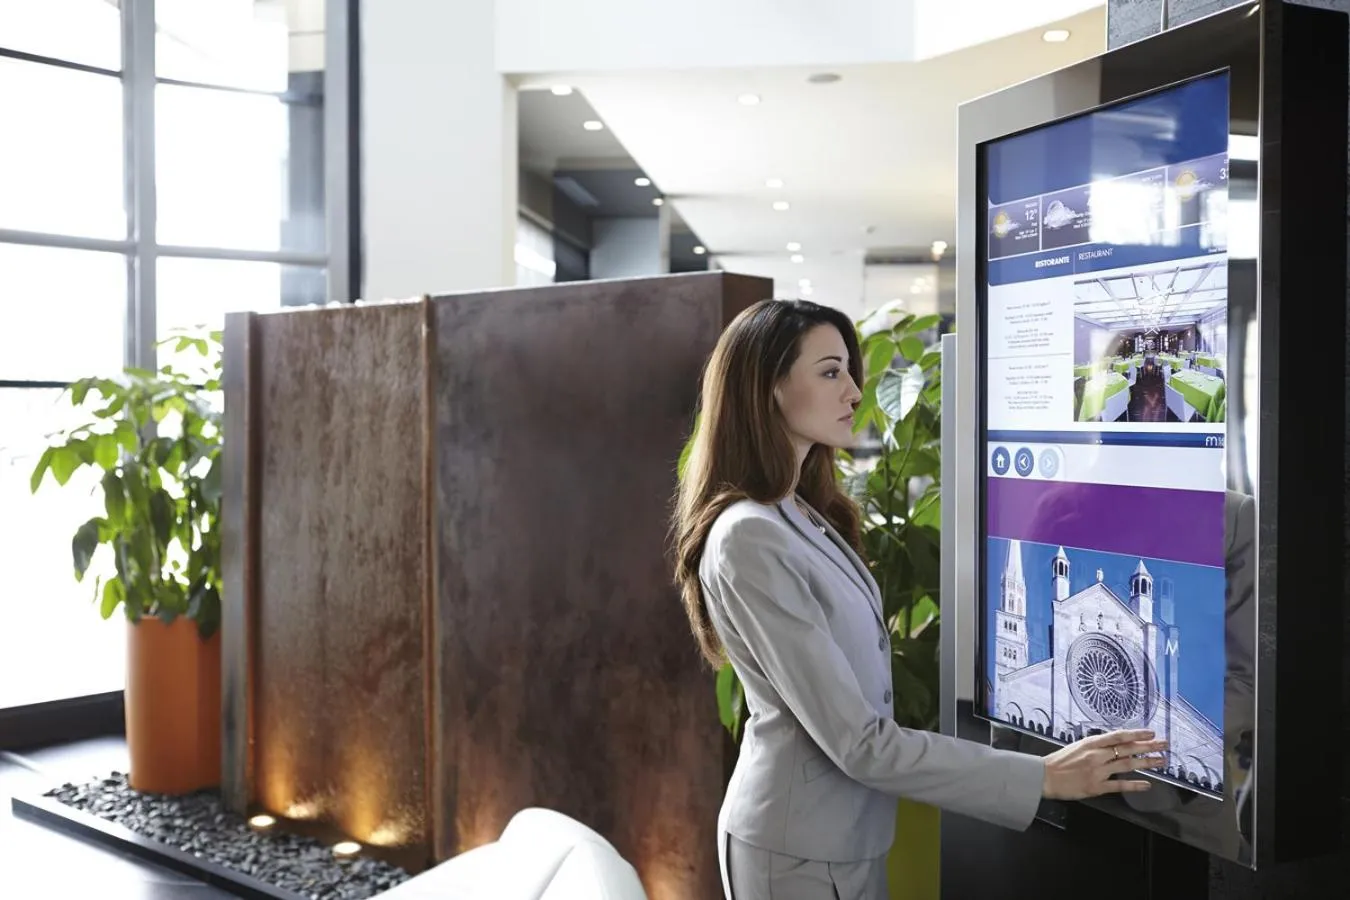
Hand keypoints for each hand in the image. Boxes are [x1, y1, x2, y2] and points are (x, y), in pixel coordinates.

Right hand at [1041, 729, 1168, 799]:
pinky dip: (1134, 785)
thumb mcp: (1077, 746)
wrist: (1045, 777)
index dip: (1137, 734)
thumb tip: (1114, 744)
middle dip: (1148, 747)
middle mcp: (1097, 756)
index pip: (1119, 736)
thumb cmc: (1059, 761)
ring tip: (1161, 761)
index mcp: (1091, 743)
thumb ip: (1096, 746)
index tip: (1151, 733)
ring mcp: (1098, 771)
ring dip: (1146, 763)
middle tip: (1164, 745)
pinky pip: (1119, 786)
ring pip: (1128, 765)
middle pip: (1128, 749)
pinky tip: (1147, 784)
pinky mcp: (1097, 787)